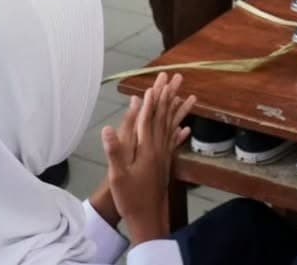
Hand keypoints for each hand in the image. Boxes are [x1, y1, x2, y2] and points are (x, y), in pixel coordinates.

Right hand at [101, 72, 194, 244]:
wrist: (147, 219)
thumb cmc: (129, 198)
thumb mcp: (117, 176)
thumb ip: (115, 151)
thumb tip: (107, 128)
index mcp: (146, 149)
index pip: (149, 118)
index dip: (151, 100)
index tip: (156, 83)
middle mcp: (158, 148)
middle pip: (163, 116)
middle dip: (168, 95)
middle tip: (176, 77)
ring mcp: (164, 155)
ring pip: (172, 126)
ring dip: (179, 109)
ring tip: (190, 95)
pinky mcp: (166, 163)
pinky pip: (174, 142)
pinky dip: (180, 132)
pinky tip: (186, 127)